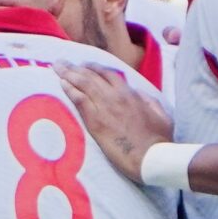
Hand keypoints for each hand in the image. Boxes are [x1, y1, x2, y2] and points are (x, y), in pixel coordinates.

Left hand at [57, 64, 172, 181]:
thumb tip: (138, 93)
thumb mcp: (160, 113)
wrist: (151, 157)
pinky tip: (61, 83)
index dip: (95, 68)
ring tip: (57, 66)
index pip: (109, 74)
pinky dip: (70, 90)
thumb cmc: (159, 139)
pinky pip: (80, 100)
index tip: (85, 66)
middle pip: (92, 76)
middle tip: (62, 62)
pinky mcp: (95, 122)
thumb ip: (148, 100)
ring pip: (83, 84)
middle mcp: (116, 96)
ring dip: (68, 74)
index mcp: (131, 93)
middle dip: (75, 67)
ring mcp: (104, 107)